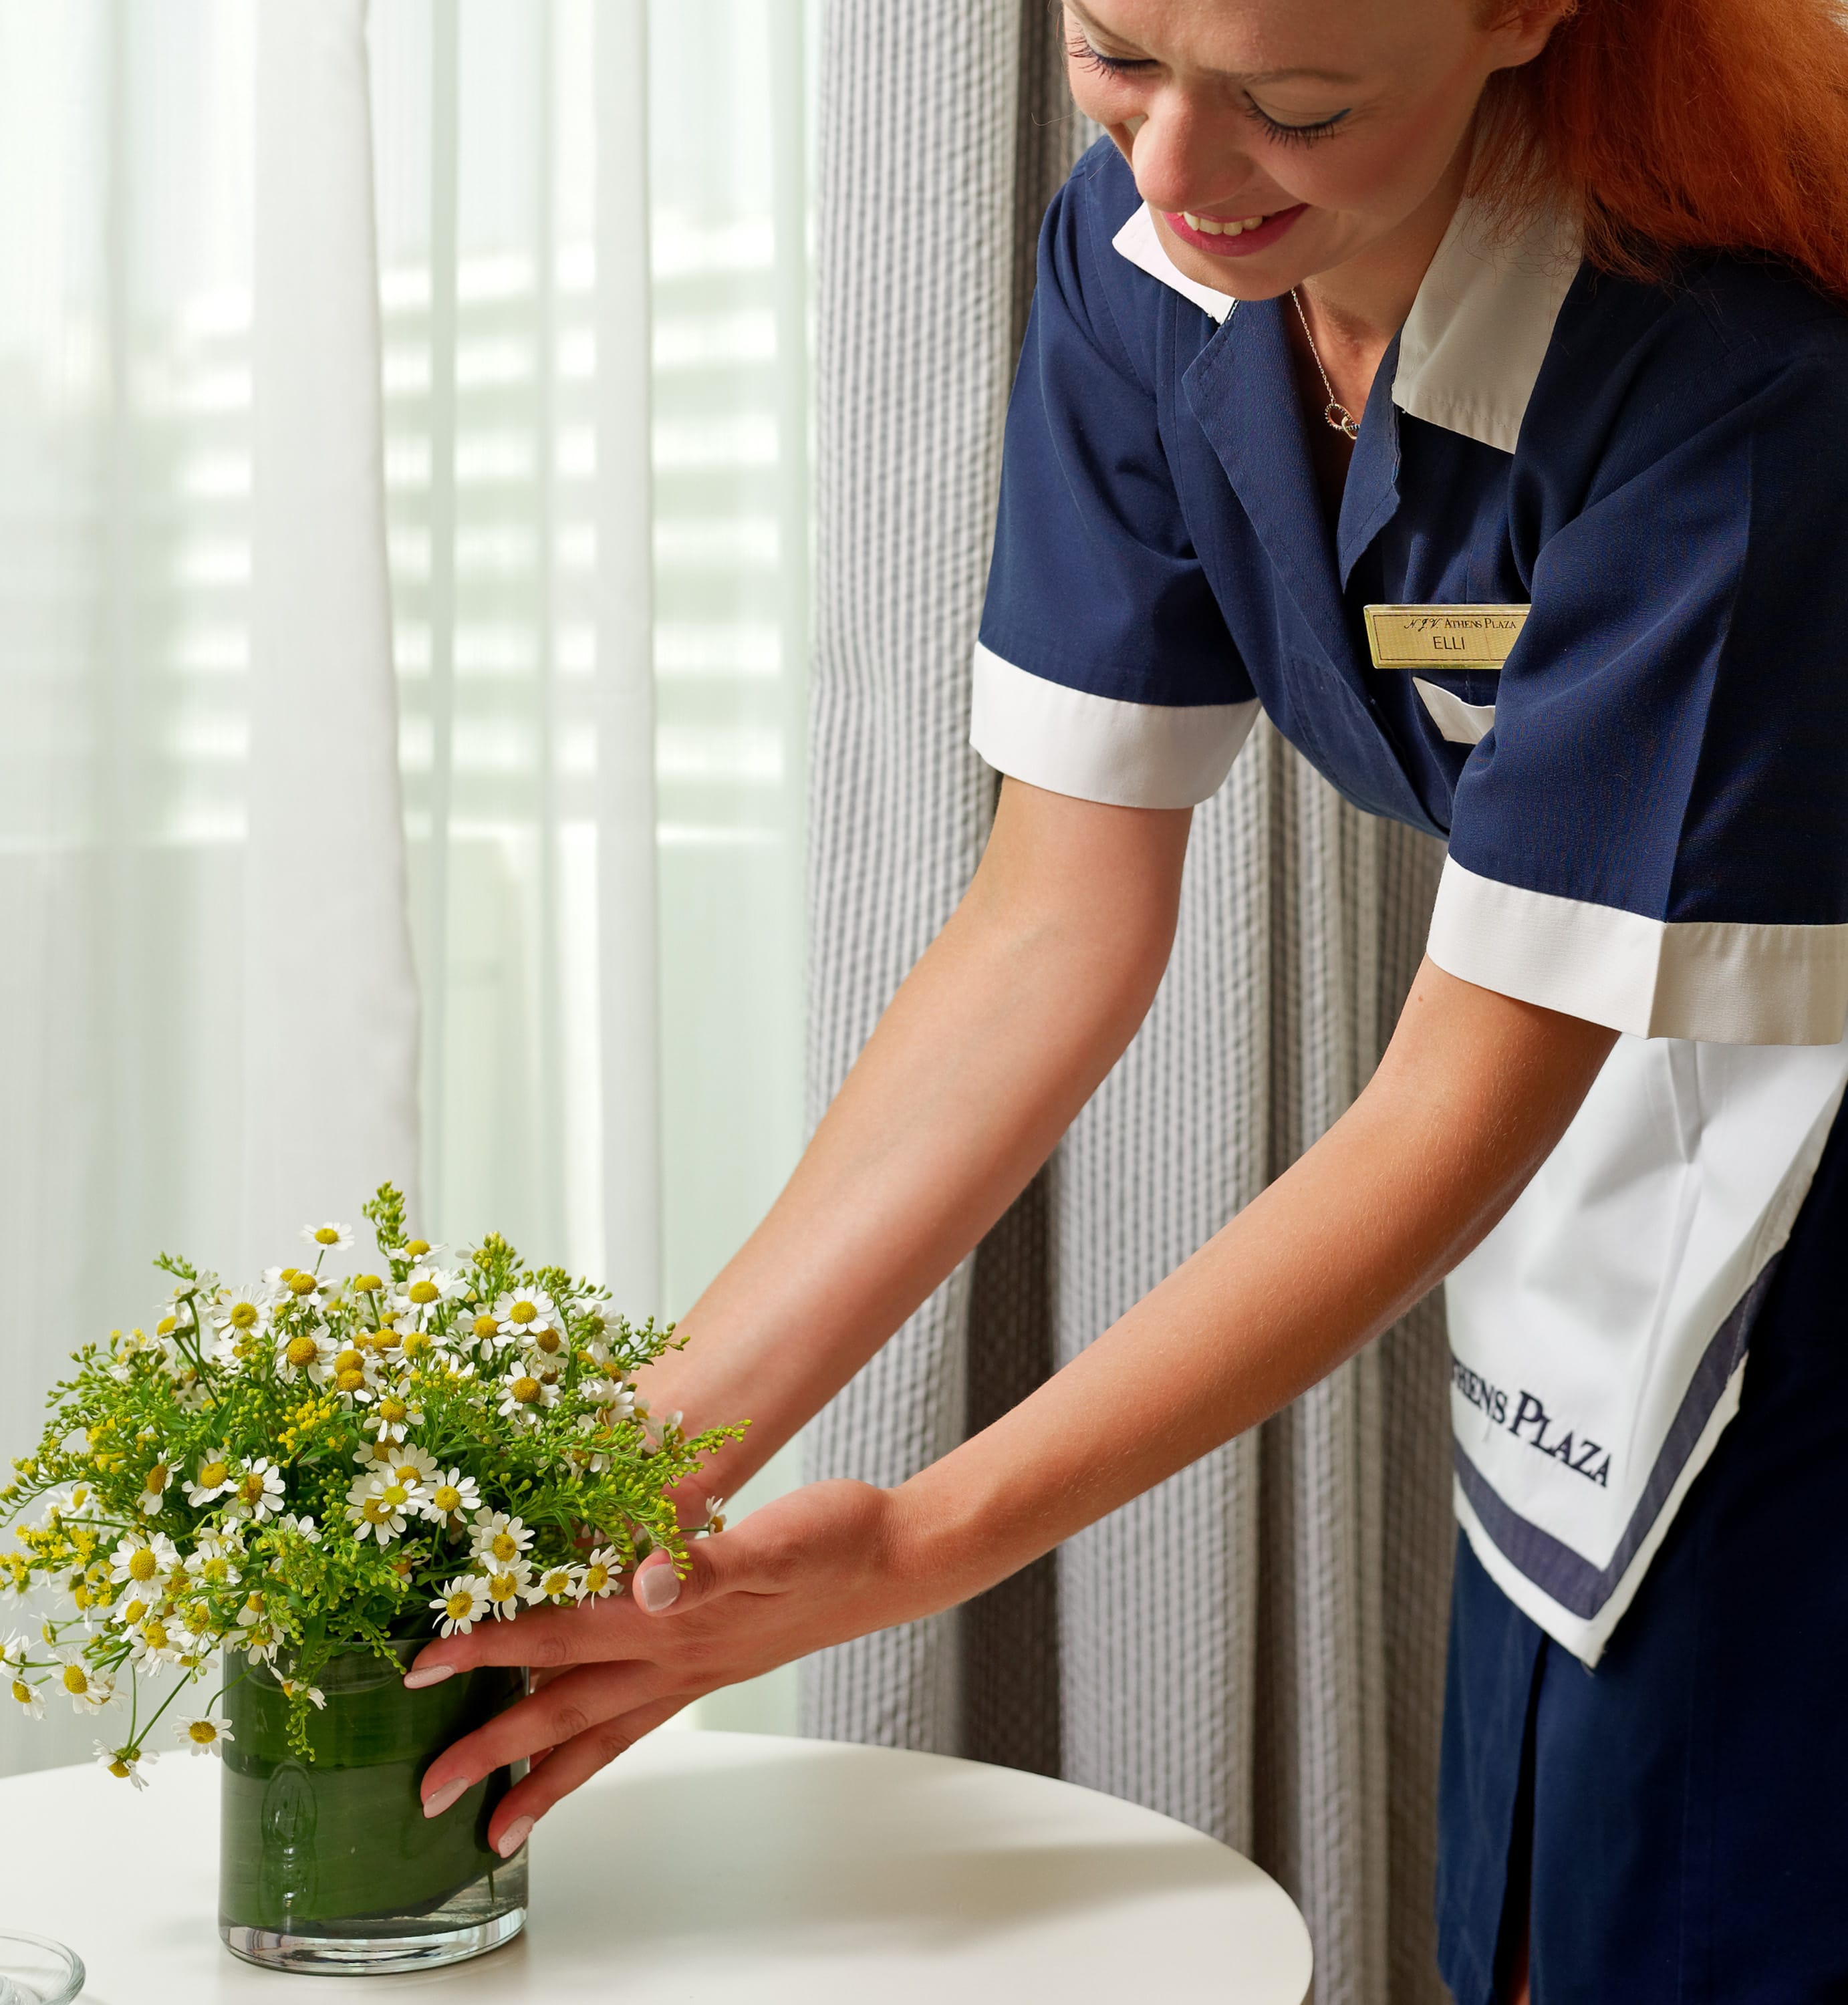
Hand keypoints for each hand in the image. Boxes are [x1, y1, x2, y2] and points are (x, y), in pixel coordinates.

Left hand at [406, 1479, 928, 1855]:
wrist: (894, 1559)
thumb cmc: (837, 1539)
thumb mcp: (778, 1538)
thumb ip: (710, 1561)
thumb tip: (647, 1580)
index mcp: (674, 1617)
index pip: (557, 1630)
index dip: (486, 1642)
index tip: (418, 1665)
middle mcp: (674, 1656)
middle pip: (562, 1709)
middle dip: (490, 1751)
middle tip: (426, 1793)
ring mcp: (693, 1672)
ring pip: (600, 1733)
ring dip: (541, 1777)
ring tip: (495, 1823)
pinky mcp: (713, 1668)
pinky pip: (638, 1721)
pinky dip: (598, 1745)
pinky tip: (581, 1750)